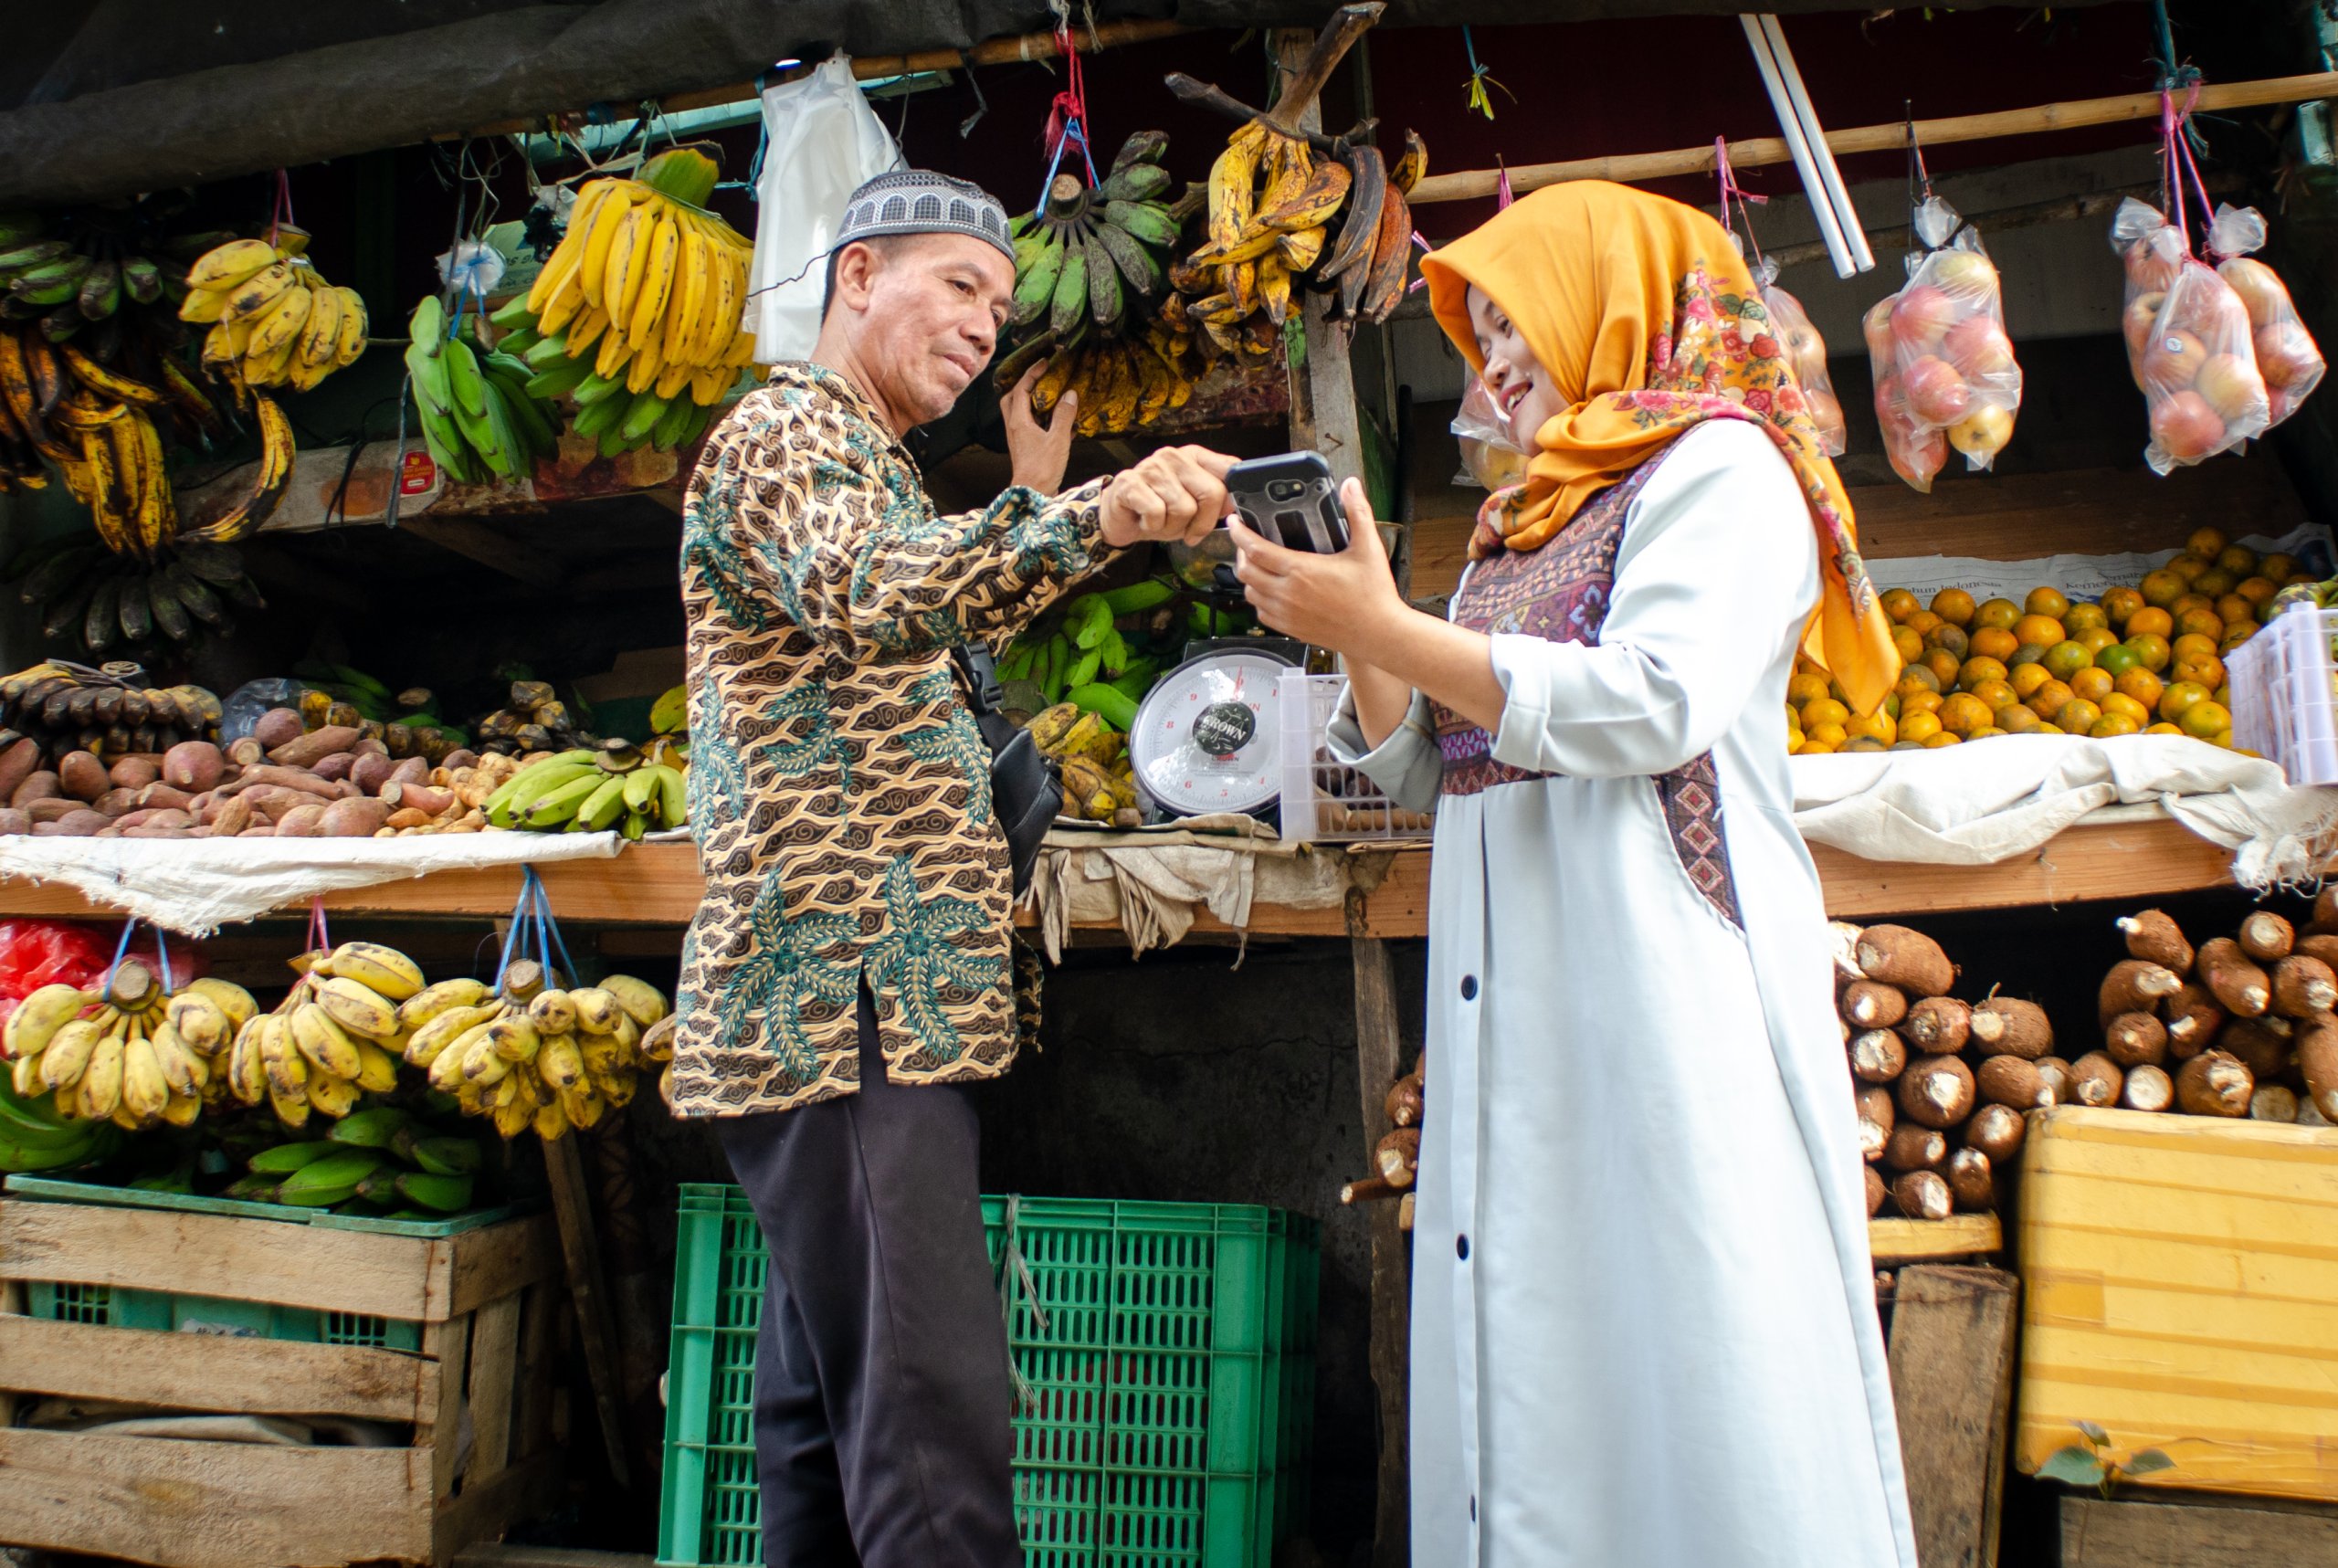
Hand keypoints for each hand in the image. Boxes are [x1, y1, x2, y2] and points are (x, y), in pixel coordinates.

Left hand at [1005, 363, 1076, 495]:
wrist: (1032, 494)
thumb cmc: (1043, 469)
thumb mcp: (1058, 439)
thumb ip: (1063, 415)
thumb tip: (1069, 394)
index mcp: (1019, 421)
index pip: (1021, 389)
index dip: (1032, 373)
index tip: (1045, 363)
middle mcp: (1014, 427)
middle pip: (1012, 399)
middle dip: (1023, 385)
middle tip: (1039, 379)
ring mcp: (1018, 439)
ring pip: (1019, 413)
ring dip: (1030, 402)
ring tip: (1048, 397)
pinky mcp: (1024, 449)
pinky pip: (1029, 427)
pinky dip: (1039, 419)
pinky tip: (1057, 422)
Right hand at [1097, 445, 1235, 547]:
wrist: (1118, 517)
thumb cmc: (1159, 510)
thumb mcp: (1194, 504)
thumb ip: (1217, 498)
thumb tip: (1234, 504)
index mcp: (1194, 456)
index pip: (1230, 469)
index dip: (1232, 498)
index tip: (1223, 515)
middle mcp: (1174, 456)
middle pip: (1212, 493)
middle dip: (1203, 523)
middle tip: (1188, 531)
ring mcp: (1151, 467)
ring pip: (1184, 509)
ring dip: (1173, 528)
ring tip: (1161, 523)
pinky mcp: (1130, 482)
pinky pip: (1156, 513)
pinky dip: (1153, 526)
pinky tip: (1145, 521)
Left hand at [1228, 477, 1406, 655]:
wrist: (1379, 633)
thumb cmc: (1374, 595)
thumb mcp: (1368, 548)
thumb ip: (1357, 513)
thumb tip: (1351, 486)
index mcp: (1301, 571)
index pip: (1256, 549)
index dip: (1239, 533)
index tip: (1235, 521)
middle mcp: (1288, 594)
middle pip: (1246, 571)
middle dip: (1241, 552)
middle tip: (1246, 541)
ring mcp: (1287, 614)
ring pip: (1250, 594)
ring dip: (1248, 577)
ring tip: (1256, 564)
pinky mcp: (1291, 629)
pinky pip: (1262, 614)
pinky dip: (1259, 599)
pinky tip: (1269, 591)